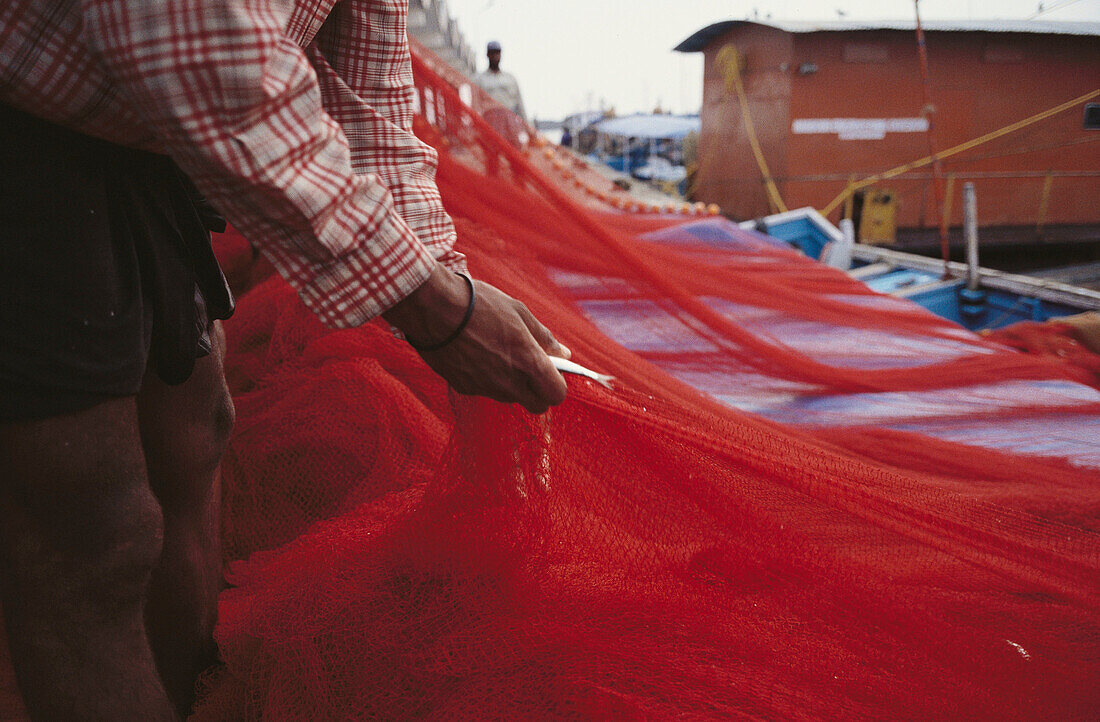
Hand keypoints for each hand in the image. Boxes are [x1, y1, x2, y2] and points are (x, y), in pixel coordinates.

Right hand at [383, 264, 568, 413]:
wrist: (434, 308)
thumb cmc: (480, 305)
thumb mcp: (519, 313)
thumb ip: (544, 338)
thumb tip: (564, 353)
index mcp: (528, 362)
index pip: (556, 395)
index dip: (556, 384)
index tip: (550, 370)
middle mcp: (509, 383)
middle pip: (537, 406)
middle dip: (538, 392)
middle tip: (529, 367)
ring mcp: (485, 389)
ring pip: (510, 398)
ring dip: (512, 384)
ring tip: (497, 352)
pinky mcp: (464, 388)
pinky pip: (485, 390)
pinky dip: (486, 378)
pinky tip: (475, 354)